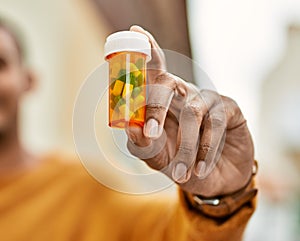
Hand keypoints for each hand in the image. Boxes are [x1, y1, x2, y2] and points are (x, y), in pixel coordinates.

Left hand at [126, 26, 253, 196]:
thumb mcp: (156, 156)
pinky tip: (200, 168)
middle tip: (150, 135)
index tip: (135, 32)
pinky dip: (205, 151)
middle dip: (156, 110)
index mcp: (163, 101)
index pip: (153, 71)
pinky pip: (215, 125)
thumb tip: (130, 126)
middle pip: (168, 84)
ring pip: (192, 113)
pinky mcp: (230, 109)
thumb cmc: (180, 163)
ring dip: (185, 147)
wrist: (214, 181)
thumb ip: (141, 142)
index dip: (146, 51)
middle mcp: (183, 94)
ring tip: (180, 173)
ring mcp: (207, 99)